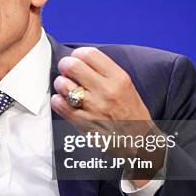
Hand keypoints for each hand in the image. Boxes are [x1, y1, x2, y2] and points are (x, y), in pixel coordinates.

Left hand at [50, 47, 163, 185]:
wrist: (138, 142)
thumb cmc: (132, 113)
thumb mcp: (127, 86)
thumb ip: (106, 72)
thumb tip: (82, 60)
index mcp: (118, 79)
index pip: (89, 54)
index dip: (78, 54)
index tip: (77, 58)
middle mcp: (105, 91)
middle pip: (72, 65)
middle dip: (65, 65)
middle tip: (67, 70)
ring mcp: (92, 107)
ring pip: (62, 84)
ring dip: (61, 84)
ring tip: (66, 88)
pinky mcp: (81, 122)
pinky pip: (59, 104)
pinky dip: (57, 100)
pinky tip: (64, 101)